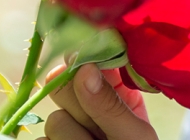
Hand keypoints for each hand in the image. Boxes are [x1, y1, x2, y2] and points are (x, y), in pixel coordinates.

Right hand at [38, 64, 157, 139]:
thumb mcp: (135, 136)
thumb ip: (110, 105)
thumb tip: (84, 69)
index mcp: (118, 93)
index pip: (93, 61)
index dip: (83, 57)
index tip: (79, 60)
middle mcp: (91, 105)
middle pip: (63, 85)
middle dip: (78, 104)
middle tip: (97, 128)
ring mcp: (70, 128)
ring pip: (55, 120)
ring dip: (75, 138)